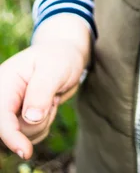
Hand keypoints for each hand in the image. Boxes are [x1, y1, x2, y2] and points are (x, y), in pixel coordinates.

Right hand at [0, 39, 86, 159]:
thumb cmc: (59, 58)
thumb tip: (31, 118)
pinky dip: (44, 125)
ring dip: (43, 122)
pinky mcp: (19, 119)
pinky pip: (31, 136)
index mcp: (4, 82)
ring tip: (50, 98)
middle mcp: (3, 97)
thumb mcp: (54, 69)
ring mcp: (11, 110)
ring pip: (24, 135)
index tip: (25, 152)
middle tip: (52, 99)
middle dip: (37, 122)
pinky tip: (48, 106)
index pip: (1, 117)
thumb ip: (42, 91)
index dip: (11, 136)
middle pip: (12, 130)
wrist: (65, 57)